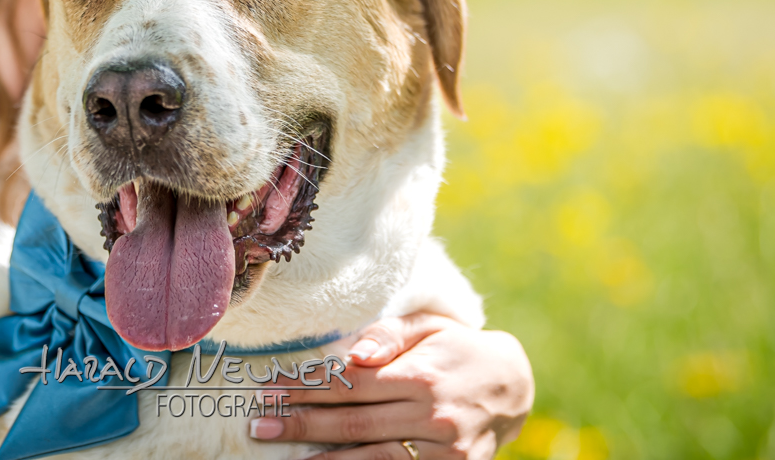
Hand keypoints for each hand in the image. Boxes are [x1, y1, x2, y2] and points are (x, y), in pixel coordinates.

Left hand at [248, 313, 532, 458]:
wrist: (514, 386)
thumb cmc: (456, 349)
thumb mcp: (427, 328)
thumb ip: (388, 336)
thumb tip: (357, 354)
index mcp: (421, 375)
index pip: (350, 385)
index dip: (307, 388)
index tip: (270, 390)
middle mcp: (433, 416)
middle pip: (354, 425)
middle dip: (302, 426)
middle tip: (261, 426)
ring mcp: (445, 452)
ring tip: (285, 457)